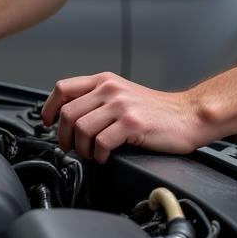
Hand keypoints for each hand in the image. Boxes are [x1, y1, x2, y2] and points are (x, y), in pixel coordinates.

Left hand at [41, 72, 208, 162]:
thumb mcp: (123, 95)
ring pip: (81, 128)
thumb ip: (98, 99)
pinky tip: (105, 157)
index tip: (47, 123)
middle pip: (68, 113)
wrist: (188, 115)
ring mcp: (122, 106)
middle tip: (71, 148)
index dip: (49, 108)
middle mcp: (111, 89)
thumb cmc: (157, 110)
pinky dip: (98, 155)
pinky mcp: (132, 124)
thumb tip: (69, 117)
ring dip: (81, 149)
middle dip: (64, 137)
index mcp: (105, 80)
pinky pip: (101, 142)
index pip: (63, 88)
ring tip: (91, 154)